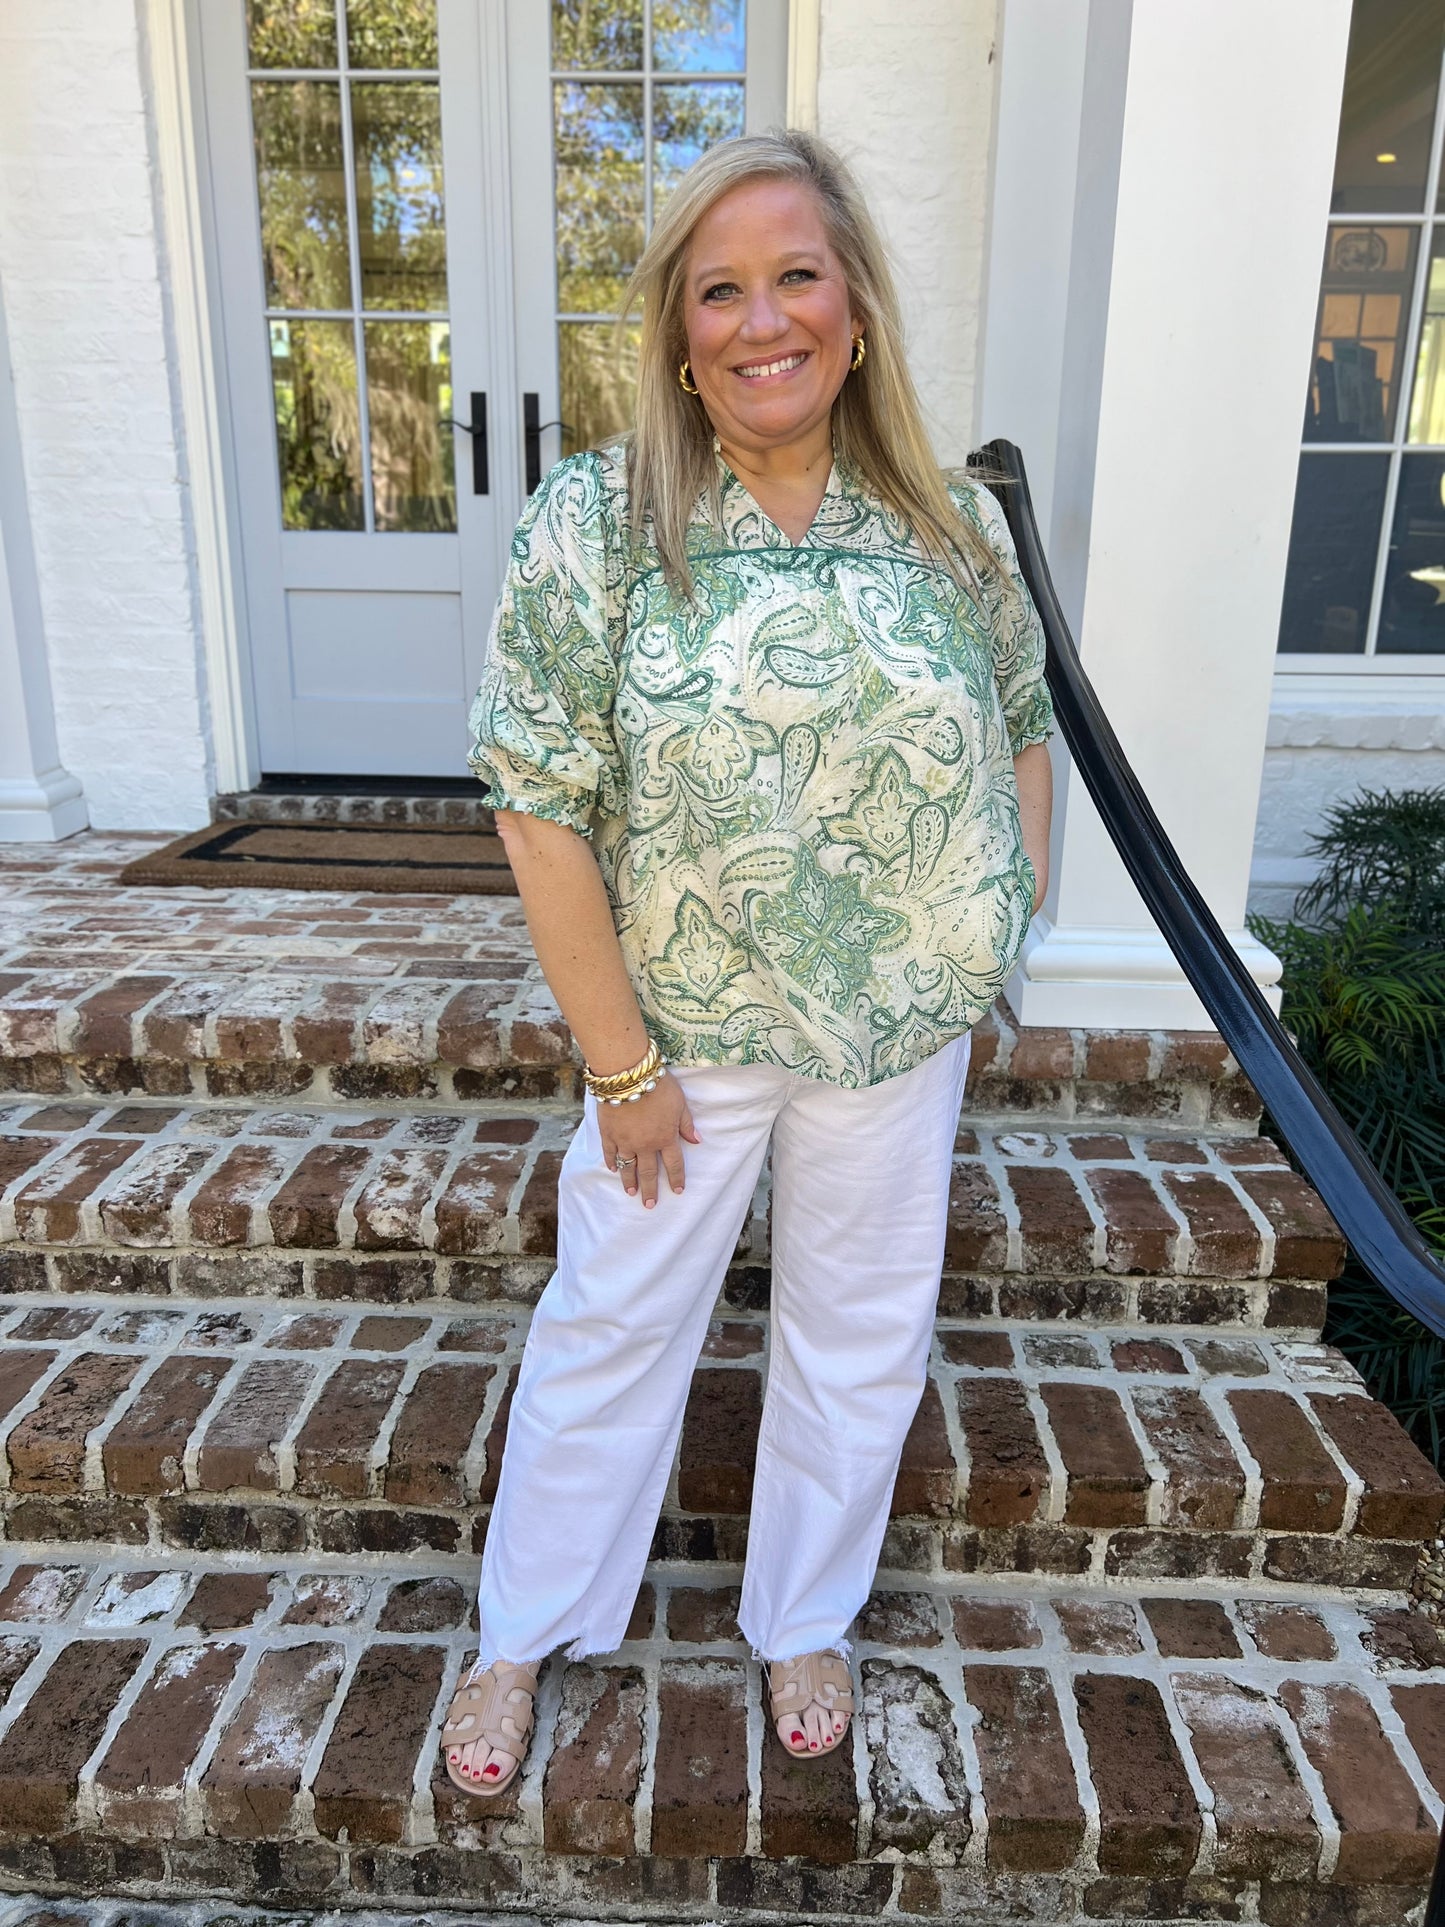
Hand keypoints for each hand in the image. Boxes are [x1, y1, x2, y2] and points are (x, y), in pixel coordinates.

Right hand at [599, 1072, 699, 1207]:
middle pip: (648, 1172)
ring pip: (628, 1166)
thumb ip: (686, 1124)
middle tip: (649, 1205)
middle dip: (650, 1189)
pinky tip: (612, 1169)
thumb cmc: (658, 1086)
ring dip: (629, 1181)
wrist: (628, 1076)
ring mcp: (625, 1141)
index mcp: (665, 1138)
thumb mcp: (680, 1103)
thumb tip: (696, 1141)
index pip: (674, 1164)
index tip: (677, 1191)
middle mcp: (645, 1145)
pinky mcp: (608, 1133)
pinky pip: (610, 1152)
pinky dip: (611, 1162)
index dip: (676, 1178)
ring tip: (631, 1193)